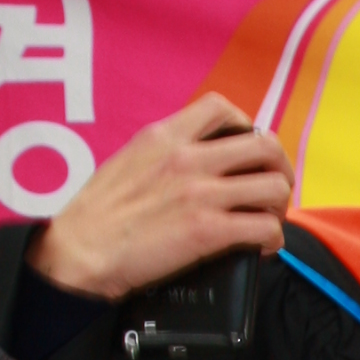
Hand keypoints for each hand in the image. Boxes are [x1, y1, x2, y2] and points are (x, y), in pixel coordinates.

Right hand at [29, 93, 292, 299]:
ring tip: (268, 219)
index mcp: (165, 136)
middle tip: (272, 189)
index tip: (247, 151)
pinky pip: (265, 228)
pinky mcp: (208, 231)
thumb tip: (193, 163)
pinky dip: (272, 240)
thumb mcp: (127, 161)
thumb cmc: (96, 216)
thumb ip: (163, 155)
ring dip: (279, 205)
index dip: (247, 128)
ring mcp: (201, 193)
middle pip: (263, 145)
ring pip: (274, 186)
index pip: (222, 108)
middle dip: (278, 168)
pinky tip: (262, 247)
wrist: (79, 251)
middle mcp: (188, 158)